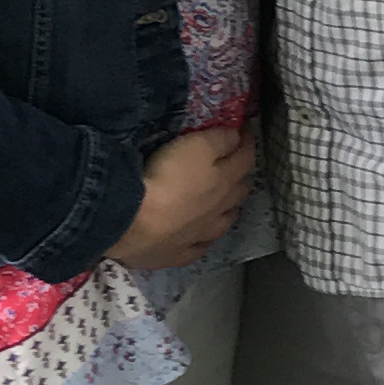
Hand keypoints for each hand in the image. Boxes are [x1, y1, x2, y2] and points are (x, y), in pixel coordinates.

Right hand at [109, 125, 256, 268]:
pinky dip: (203, 241)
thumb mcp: (195, 146)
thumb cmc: (167, 178)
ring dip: (229, 210)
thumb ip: (219, 141)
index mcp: (224, 180)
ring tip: (227, 203)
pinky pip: (198, 248)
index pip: (245, 157)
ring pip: (224, 221)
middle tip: (235, 166)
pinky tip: (200, 239)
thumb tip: (236, 137)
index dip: (247, 142)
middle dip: (240, 176)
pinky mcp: (179, 254)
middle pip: (238, 191)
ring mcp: (200, 234)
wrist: (136, 223)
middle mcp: (219, 209)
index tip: (245, 130)